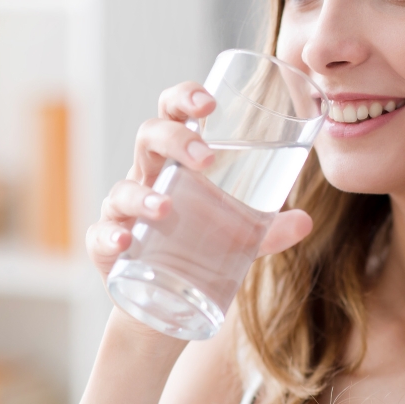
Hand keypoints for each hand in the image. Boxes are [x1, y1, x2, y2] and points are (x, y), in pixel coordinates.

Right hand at [85, 81, 314, 280]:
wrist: (164, 305)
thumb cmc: (199, 250)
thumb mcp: (239, 238)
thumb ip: (269, 229)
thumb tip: (304, 221)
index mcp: (175, 162)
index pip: (173, 113)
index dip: (185, 98)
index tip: (210, 102)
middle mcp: (146, 178)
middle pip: (148, 137)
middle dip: (174, 138)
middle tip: (206, 158)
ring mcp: (123, 212)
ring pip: (122, 188)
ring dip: (143, 194)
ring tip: (166, 208)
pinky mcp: (107, 248)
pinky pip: (100, 235)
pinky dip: (110, 235)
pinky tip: (126, 240)